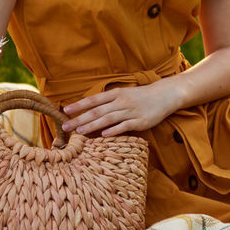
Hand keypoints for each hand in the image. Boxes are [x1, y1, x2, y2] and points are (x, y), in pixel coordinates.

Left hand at [60, 83, 179, 136]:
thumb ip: (109, 102)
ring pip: (108, 119)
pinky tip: (104, 135)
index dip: (79, 105)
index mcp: (116, 93)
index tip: (65, 111)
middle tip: (66, 127)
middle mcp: (121, 101)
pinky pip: (124, 126)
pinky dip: (113, 131)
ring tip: (80, 132)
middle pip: (97, 111)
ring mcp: (130, 111)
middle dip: (80, 119)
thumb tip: (90, 111)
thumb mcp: (124, 94)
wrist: (164, 95)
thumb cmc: (141, 96)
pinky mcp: (140, 121)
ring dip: (93, 125)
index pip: (93, 100)